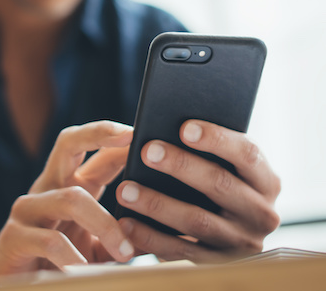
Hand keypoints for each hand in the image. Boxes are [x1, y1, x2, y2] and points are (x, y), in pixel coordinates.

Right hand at [0, 121, 134, 276]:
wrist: (11, 287)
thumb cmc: (61, 263)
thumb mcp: (99, 246)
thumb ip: (125, 233)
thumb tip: (167, 227)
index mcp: (70, 185)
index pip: (96, 151)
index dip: (118, 137)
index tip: (146, 132)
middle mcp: (48, 188)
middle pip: (68, 143)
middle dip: (99, 133)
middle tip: (128, 135)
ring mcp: (28, 209)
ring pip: (71, 199)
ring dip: (104, 225)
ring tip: (124, 252)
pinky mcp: (13, 236)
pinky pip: (51, 241)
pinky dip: (74, 258)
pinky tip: (86, 272)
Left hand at [116, 119, 280, 262]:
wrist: (230, 238)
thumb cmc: (219, 187)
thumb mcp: (229, 171)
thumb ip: (211, 153)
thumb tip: (168, 129)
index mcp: (266, 181)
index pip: (248, 154)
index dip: (217, 139)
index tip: (184, 127)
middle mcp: (261, 213)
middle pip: (220, 184)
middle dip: (181, 165)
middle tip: (148, 151)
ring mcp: (241, 242)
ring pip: (197, 220)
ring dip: (157, 204)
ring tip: (126, 190)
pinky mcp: (217, 264)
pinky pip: (181, 250)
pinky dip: (151, 237)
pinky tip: (127, 223)